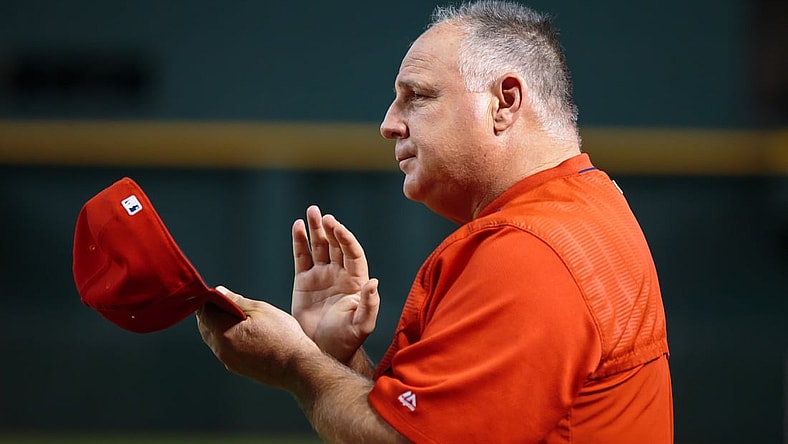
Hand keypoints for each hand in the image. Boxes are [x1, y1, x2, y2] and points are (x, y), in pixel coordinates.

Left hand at [197, 286, 321, 389]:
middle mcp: (222, 350)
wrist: (298, 367)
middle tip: (231, 303)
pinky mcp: (237, 368)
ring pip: (214, 339)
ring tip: (242, 318)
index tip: (218, 294)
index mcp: (224, 333)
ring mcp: (229, 361)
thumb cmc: (283, 339)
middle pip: (205, 326)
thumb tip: (220, 292)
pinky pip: (225, 349)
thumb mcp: (261, 310)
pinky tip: (247, 333)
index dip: (208, 299)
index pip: (202, 312)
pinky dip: (229, 338)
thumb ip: (236, 300)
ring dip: (221, 326)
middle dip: (213, 313)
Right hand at [291, 205, 379, 362]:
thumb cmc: (347, 340)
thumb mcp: (362, 325)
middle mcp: (339, 275)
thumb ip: (370, 304)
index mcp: (356, 281)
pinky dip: (299, 241)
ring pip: (318, 247)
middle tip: (322, 216)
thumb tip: (374, 281)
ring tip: (311, 212)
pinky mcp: (304, 281)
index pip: (352, 253)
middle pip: (335, 245)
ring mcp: (321, 276)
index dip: (345, 239)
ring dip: (315, 229)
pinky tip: (297, 226)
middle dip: (330, 229)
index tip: (337, 227)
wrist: (323, 351)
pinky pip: (302, 257)